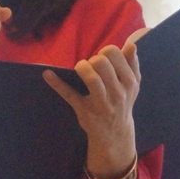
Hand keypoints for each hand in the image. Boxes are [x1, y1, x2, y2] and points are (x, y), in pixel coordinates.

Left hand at [43, 41, 140, 178]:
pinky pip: (70, 95)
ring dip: (82, 67)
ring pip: (91, 78)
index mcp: (129, 82)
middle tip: (91, 66)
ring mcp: (100, 103)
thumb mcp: (132, 85)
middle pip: (102, 64)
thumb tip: (130, 45)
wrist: (115, 134)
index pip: (115, 54)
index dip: (106, 52)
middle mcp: (117, 93)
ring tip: (81, 69)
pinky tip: (47, 74)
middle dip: (93, 59)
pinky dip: (57, 84)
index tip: (103, 59)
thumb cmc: (122, 102)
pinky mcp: (84, 111)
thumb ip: (132, 64)